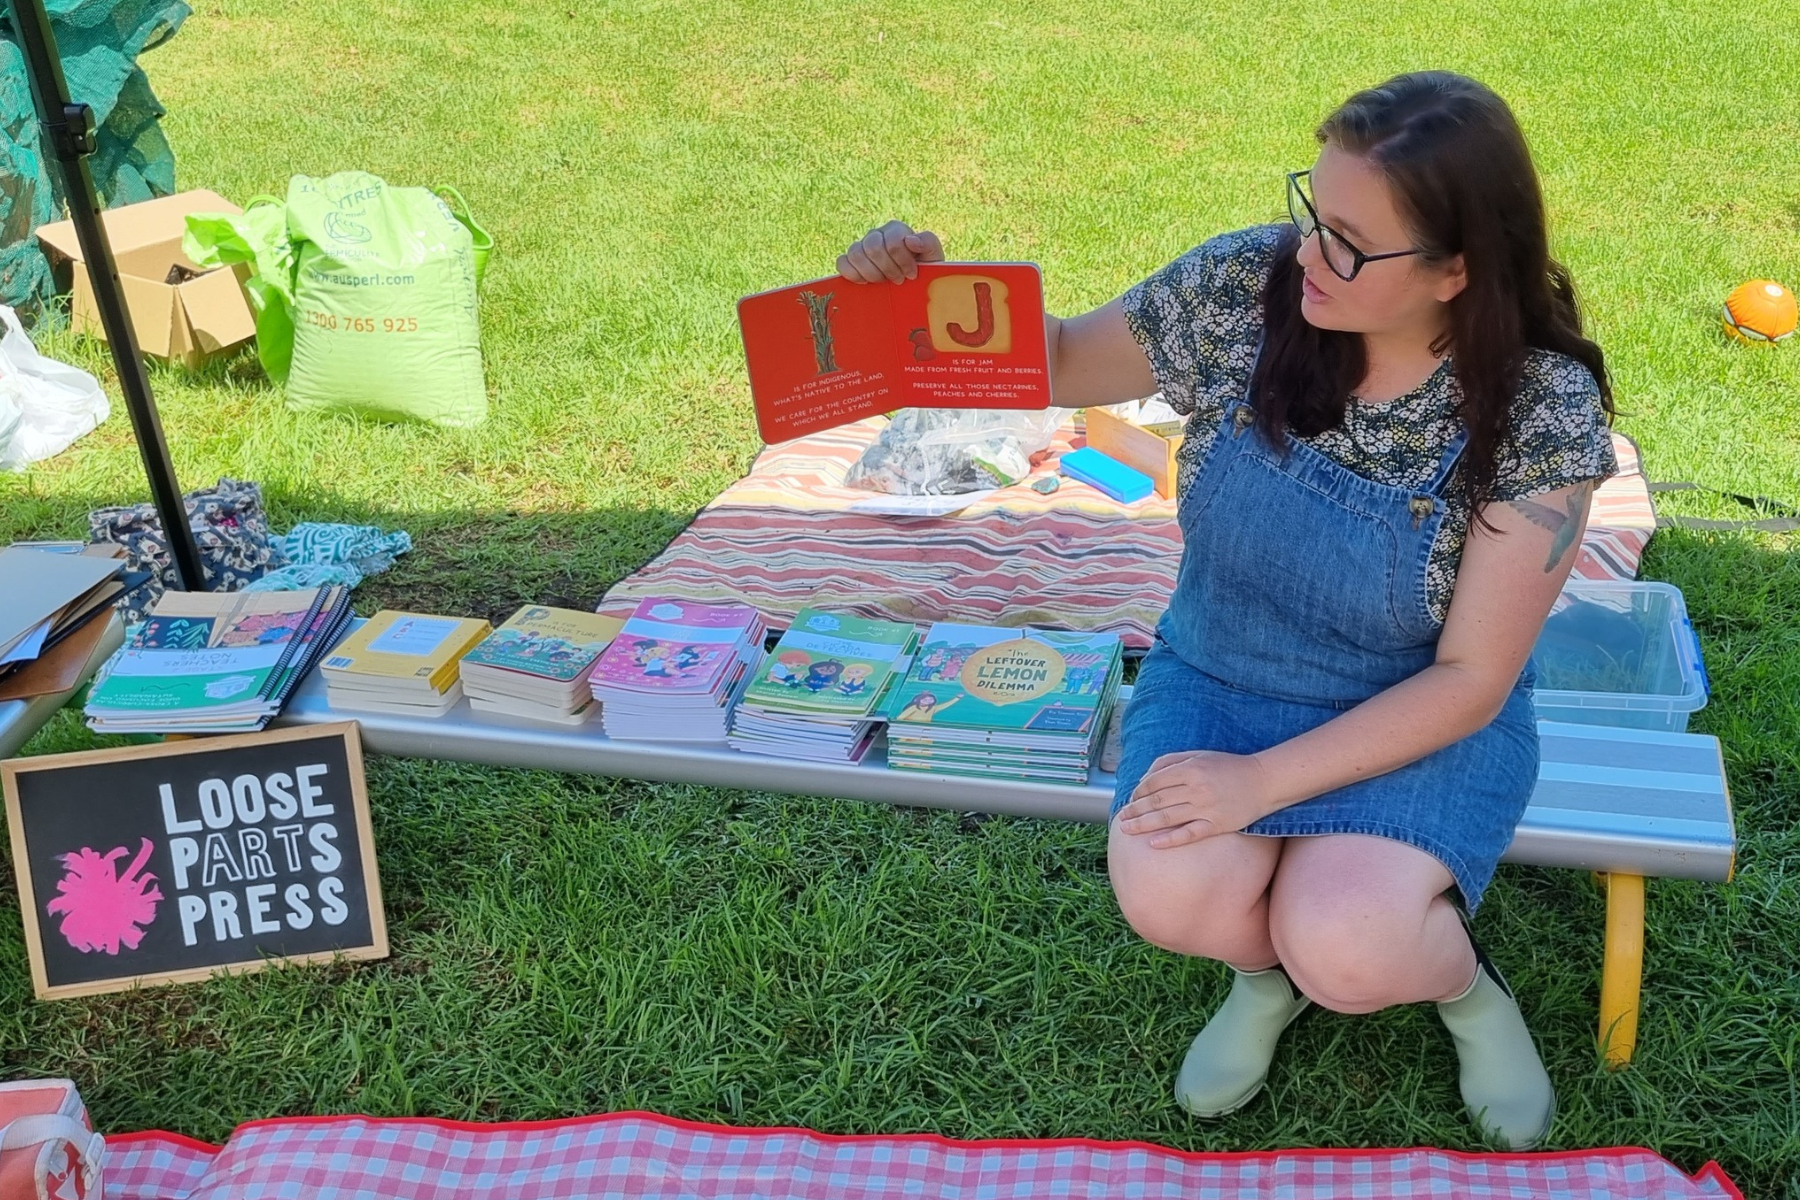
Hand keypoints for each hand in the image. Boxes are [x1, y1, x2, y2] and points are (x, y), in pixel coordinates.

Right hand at [837, 220, 944, 283]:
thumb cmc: (925, 271)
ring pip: (855, 253)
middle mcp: (876, 235)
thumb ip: (928, 242)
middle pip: (872, 247)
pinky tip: (866, 283)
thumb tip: (910, 240)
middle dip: (887, 268)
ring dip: (871, 273)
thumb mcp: (934, 257)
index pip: (892, 241)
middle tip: (898, 280)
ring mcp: (861, 248)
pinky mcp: (850, 261)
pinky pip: (842, 262)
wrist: (913, 286)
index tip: (912, 275)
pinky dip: (852, 274)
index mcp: (896, 230)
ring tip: (883, 283)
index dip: (902, 260)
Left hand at [1114, 750, 1278, 848]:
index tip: (1131, 799)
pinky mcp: (1217, 825)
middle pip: (1157, 801)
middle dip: (1135, 810)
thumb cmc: (1228, 767)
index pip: (1154, 782)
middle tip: (1121, 818)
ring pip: (1168, 818)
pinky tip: (1153, 843)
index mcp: (1190, 768)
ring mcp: (1207, 808)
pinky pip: (1189, 834)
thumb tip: (1144, 779)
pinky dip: (1170, 839)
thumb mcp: (1198, 755)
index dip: (1138, 792)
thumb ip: (1170, 762)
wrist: (1263, 781)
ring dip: (1144, 824)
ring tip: (1127, 830)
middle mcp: (1196, 788)